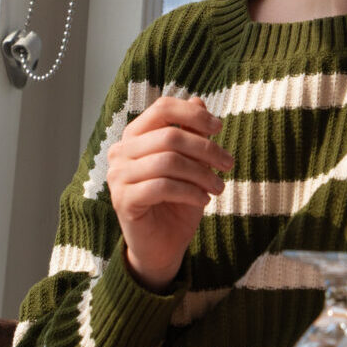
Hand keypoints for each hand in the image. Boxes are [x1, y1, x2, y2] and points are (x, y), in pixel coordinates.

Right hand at [106, 96, 232, 291]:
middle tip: (228, 164)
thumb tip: (198, 100)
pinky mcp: (123, 200)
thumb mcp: (191, 164)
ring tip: (219, 187)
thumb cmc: (176, 201)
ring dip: (202, 174)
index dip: (193, 114)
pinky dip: (190, 191)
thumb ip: (191, 133)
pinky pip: (162, 186)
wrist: (162, 246)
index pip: (162, 109)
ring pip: (168, 161)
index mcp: (134, 136)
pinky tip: (204, 200)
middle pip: (169, 136)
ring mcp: (118, 176)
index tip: (219, 127)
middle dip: (206, 149)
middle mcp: (120, 152)